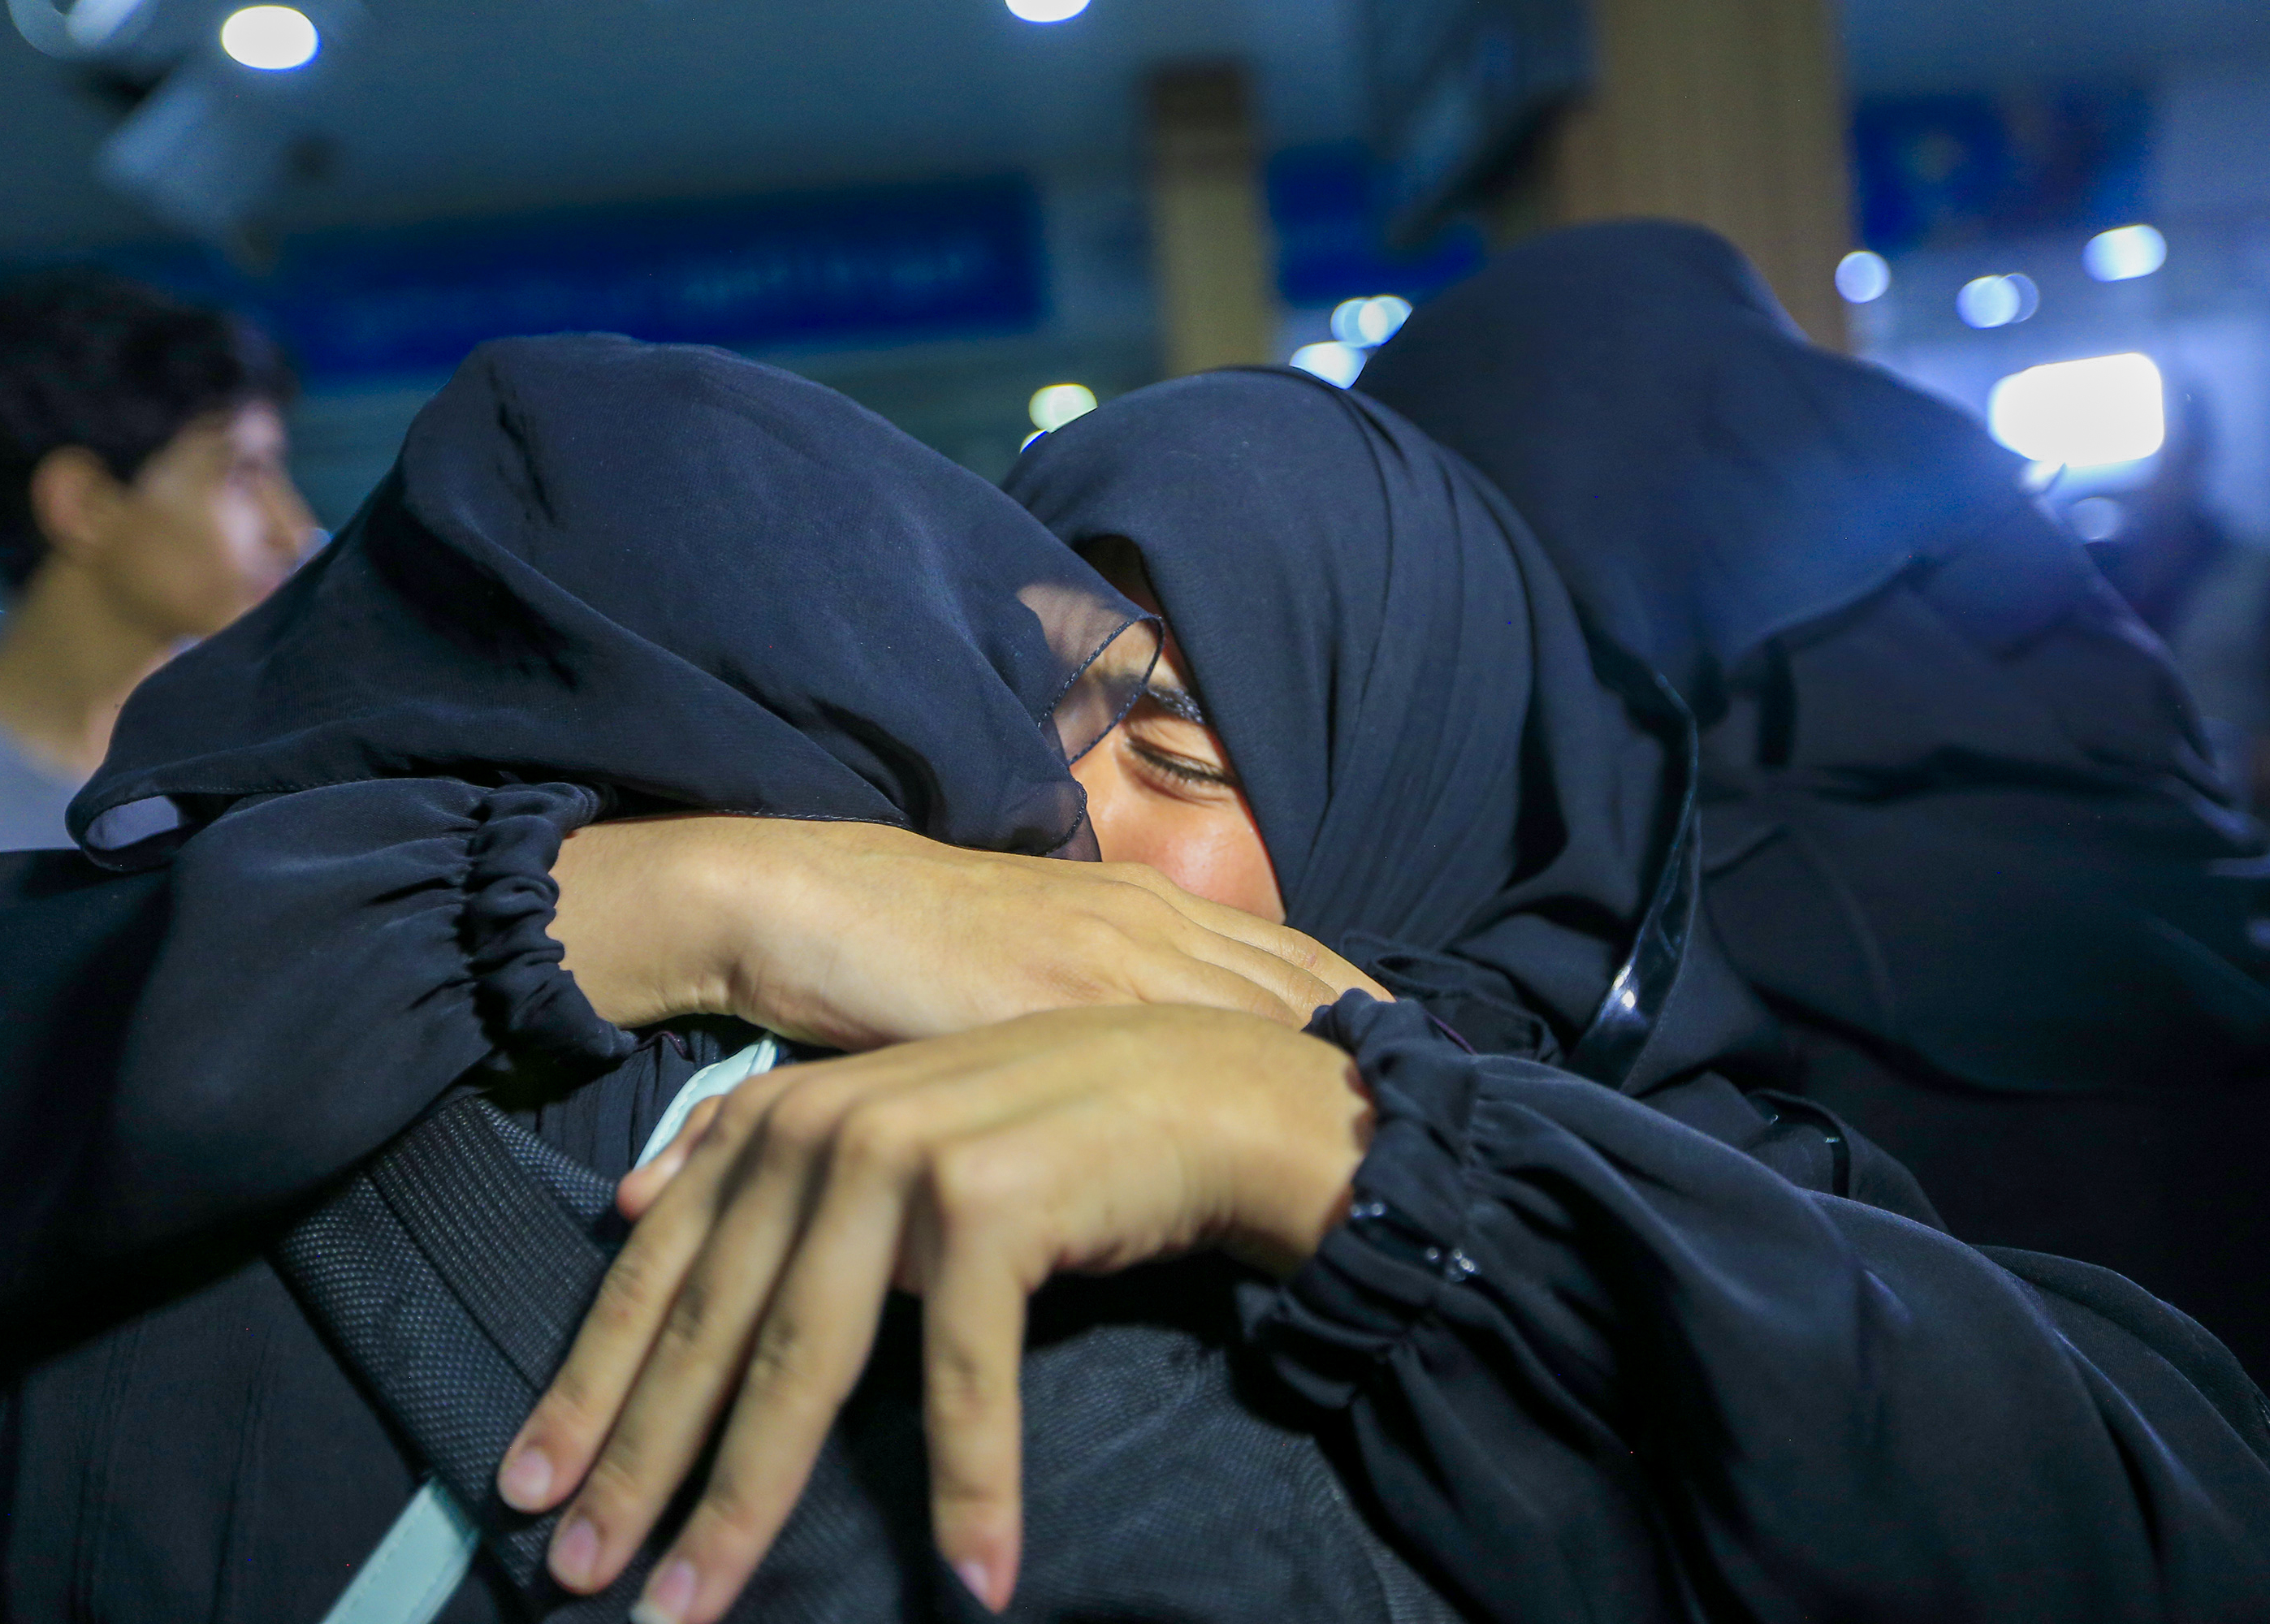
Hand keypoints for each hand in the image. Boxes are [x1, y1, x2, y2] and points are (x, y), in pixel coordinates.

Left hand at [495, 1005, 1371, 1622]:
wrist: (1216, 1092)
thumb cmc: (1055, 1129)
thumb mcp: (891, 1126)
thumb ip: (774, 1161)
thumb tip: (636, 1206)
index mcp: (788, 1116)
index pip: (658, 1269)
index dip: (589, 1387)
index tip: (528, 1496)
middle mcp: (829, 1126)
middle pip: (711, 1330)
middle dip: (639, 1468)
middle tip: (579, 1580)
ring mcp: (908, 1159)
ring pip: (804, 1364)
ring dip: (747, 1503)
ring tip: (695, 1612)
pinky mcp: (993, 1204)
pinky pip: (963, 1374)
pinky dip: (969, 1481)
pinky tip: (974, 1574)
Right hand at [548, 815, 1386, 1046]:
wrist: (805, 901)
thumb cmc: (897, 949)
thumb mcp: (1020, 964)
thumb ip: (1092, 997)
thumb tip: (1143, 1055)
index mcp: (1141, 907)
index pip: (1288, 956)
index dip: (1364, 1002)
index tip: (1430, 1052)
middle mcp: (1150, 915)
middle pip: (1305, 975)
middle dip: (1386, 1029)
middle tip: (1464, 1086)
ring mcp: (1118, 945)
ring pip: (1271, 997)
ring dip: (1351, 1048)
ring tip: (1425, 1103)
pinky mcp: (1070, 982)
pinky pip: (1196, 1028)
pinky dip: (1269, 1061)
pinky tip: (1316, 1103)